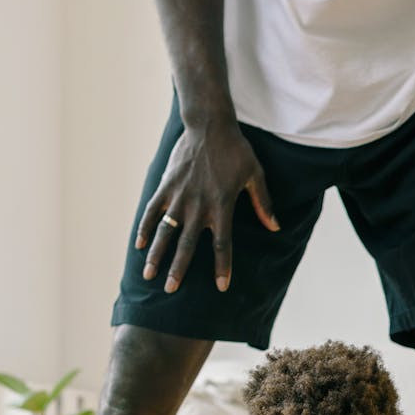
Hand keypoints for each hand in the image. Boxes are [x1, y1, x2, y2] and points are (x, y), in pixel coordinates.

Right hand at [136, 119, 278, 293]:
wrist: (209, 124)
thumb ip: (264, 203)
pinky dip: (145, 228)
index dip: (222, 267)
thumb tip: (276, 228)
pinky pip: (152, 211)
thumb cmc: (236, 150)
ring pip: (165, 232)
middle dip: (178, 269)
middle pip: (187, 245)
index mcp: (222, 206)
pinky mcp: (166, 186)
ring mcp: (179, 197)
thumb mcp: (255, 175)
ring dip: (156, 255)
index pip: (222, 245)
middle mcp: (199, 206)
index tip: (221, 287)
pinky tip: (139, 246)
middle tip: (171, 290)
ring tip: (149, 275)